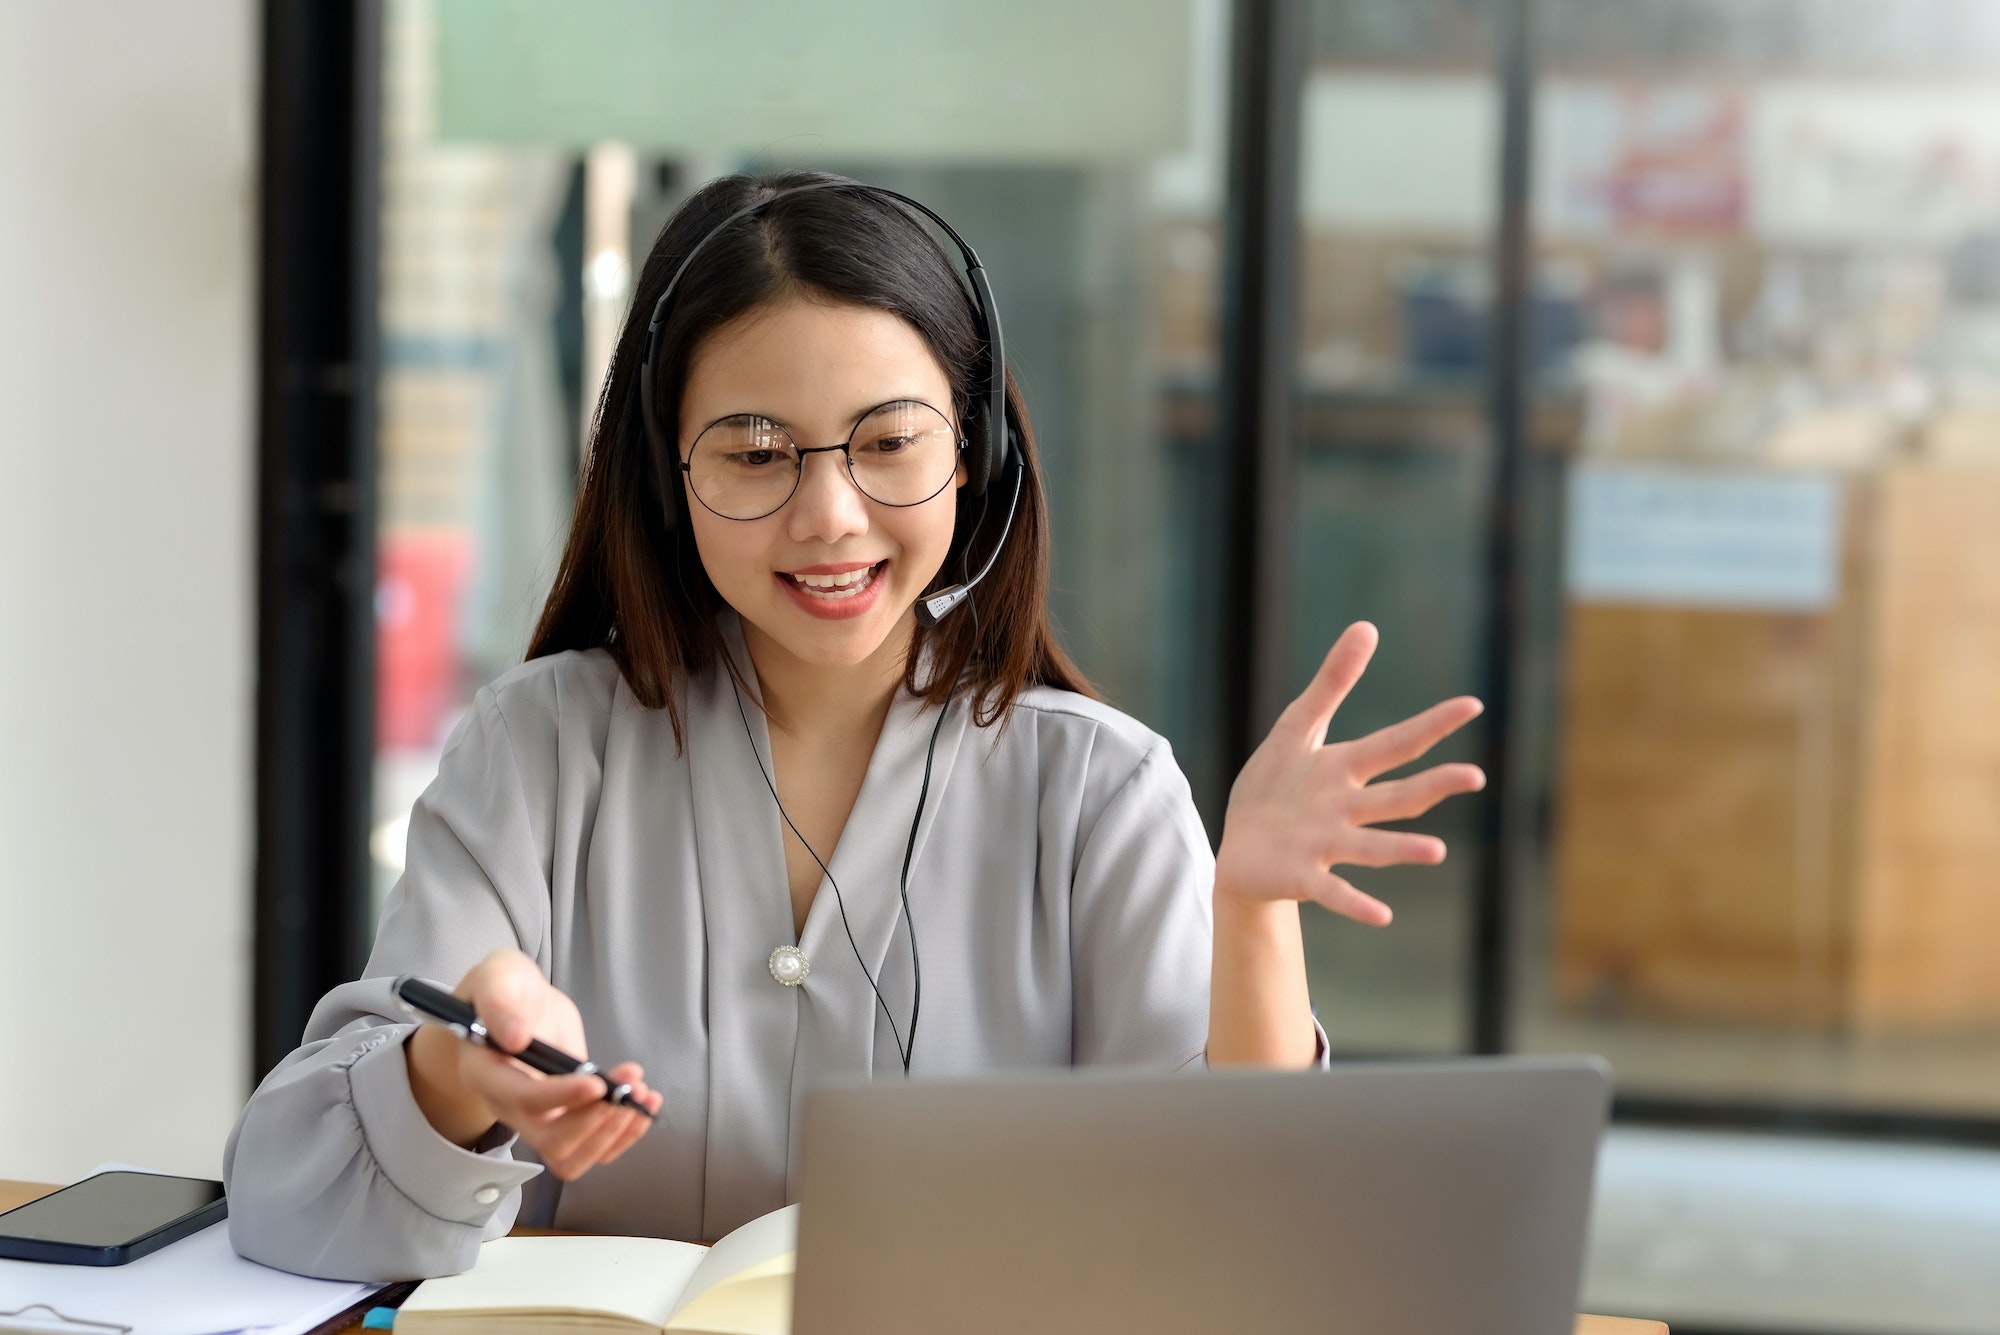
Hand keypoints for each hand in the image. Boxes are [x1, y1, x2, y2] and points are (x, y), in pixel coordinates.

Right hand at [404, 948, 662, 1179]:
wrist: (515, 1005)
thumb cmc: (504, 989)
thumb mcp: (498, 977)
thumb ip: (500, 1002)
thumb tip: (515, 1037)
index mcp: (487, 1073)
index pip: (523, 1100)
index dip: (561, 1097)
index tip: (596, 1082)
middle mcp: (511, 1106)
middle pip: (551, 1141)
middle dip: (596, 1119)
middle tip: (630, 1086)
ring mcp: (539, 1117)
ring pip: (572, 1154)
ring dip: (614, 1131)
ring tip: (643, 1095)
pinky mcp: (566, 1115)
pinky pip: (592, 1146)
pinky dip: (623, 1133)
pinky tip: (645, 1103)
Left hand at [1214, 622, 1484, 926]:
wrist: (1241, 849)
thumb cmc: (1276, 786)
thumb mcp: (1298, 726)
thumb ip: (1333, 681)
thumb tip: (1366, 626)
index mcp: (1344, 770)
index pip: (1395, 743)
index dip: (1431, 724)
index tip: (1472, 704)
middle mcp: (1345, 809)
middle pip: (1395, 797)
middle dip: (1433, 787)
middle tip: (1475, 777)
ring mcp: (1327, 845)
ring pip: (1371, 846)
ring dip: (1402, 849)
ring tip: (1436, 851)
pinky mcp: (1303, 876)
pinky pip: (1332, 891)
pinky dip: (1355, 902)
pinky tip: (1382, 915)